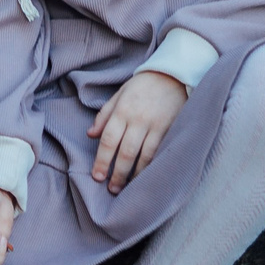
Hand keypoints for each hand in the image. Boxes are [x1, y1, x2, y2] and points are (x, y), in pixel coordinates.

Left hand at [88, 69, 187, 192]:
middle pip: (125, 152)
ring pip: (143, 156)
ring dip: (133, 175)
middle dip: (117, 173)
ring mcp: (155, 125)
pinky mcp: (170, 129)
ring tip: (126, 188)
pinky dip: (151, 167)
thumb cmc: (143, 85)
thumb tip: (90, 135)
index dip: (102, 160)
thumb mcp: (120, 94)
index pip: (108, 139)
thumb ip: (105, 115)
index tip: (97, 176)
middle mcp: (138, 119)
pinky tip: (145, 177)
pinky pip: (158, 152)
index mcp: (122, 110)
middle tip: (110, 189)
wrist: (173, 74)